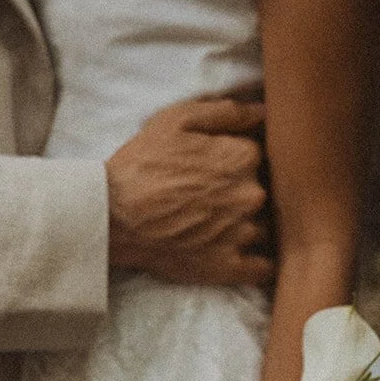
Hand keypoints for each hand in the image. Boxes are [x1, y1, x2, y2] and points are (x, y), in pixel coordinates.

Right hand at [105, 97, 272, 286]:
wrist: (112, 216)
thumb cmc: (142, 164)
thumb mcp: (177, 120)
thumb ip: (227, 112)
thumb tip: (265, 111)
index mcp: (243, 157)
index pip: (262, 155)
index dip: (241, 159)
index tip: (221, 166)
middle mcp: (251, 195)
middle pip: (266, 191)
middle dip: (246, 192)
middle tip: (217, 195)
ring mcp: (242, 234)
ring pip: (265, 227)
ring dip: (249, 225)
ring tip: (219, 224)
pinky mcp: (229, 266)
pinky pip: (264, 269)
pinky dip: (259, 263)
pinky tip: (243, 254)